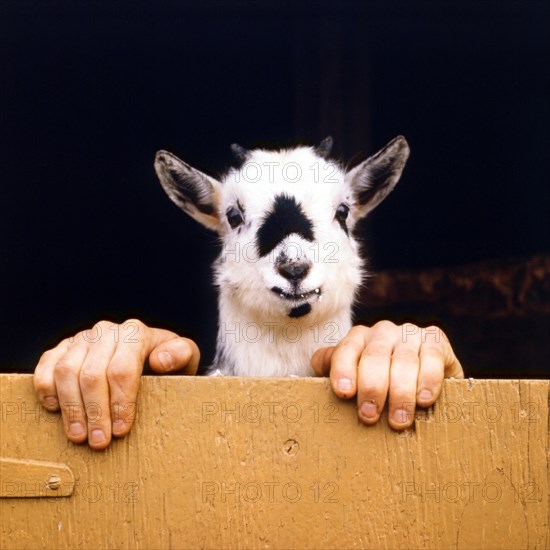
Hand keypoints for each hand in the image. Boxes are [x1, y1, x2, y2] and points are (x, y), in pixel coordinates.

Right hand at [34, 319, 199, 449]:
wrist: (148, 354)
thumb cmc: (168, 362)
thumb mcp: (185, 358)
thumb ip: (181, 354)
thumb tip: (161, 360)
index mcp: (135, 332)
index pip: (122, 370)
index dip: (121, 403)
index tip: (122, 429)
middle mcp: (106, 331)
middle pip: (92, 375)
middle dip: (96, 412)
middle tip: (99, 441)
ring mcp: (82, 338)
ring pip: (66, 372)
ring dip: (71, 408)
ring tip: (80, 435)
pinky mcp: (62, 348)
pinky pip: (46, 366)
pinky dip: (46, 389)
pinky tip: (55, 410)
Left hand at [311, 321, 462, 429]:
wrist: (421, 376)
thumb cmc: (378, 382)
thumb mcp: (353, 376)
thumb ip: (332, 369)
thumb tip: (318, 367)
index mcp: (358, 338)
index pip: (346, 350)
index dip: (343, 370)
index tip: (344, 392)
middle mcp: (382, 332)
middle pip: (375, 357)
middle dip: (371, 387)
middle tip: (369, 416)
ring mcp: (409, 334)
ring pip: (403, 361)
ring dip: (400, 393)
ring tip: (398, 420)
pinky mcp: (435, 340)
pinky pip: (431, 358)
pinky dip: (428, 380)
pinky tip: (423, 399)